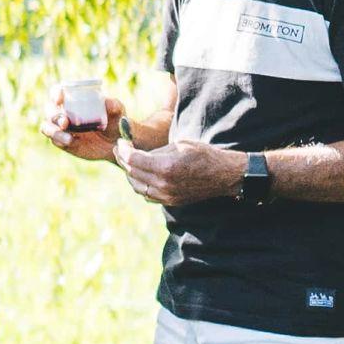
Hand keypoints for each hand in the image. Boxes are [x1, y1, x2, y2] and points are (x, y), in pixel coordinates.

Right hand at [42, 89, 127, 162]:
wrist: (116, 143)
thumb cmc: (116, 122)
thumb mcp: (118, 112)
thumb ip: (114, 106)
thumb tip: (108, 102)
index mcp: (73, 100)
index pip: (57, 93)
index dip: (55, 94)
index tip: (59, 99)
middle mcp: (64, 112)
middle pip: (49, 110)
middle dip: (54, 115)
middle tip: (65, 122)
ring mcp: (62, 128)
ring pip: (47, 126)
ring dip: (53, 130)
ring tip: (67, 138)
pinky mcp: (63, 142)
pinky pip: (55, 140)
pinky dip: (59, 140)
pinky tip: (69, 142)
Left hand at [116, 137, 246, 205]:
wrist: (224, 175)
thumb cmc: (203, 154)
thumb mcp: (179, 144)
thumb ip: (155, 151)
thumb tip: (136, 152)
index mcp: (165, 166)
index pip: (133, 159)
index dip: (123, 150)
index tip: (120, 142)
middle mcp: (163, 184)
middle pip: (132, 172)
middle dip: (123, 159)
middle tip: (120, 150)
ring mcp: (166, 195)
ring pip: (137, 186)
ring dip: (130, 173)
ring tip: (128, 162)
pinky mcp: (170, 201)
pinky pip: (147, 195)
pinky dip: (140, 185)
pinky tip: (140, 175)